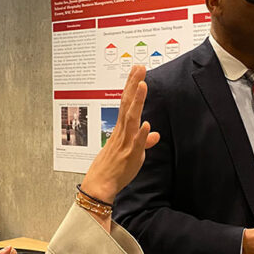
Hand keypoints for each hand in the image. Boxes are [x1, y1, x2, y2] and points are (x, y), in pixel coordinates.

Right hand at [81, 65, 159, 203]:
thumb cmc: (113, 168)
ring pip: (131, 119)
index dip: (132, 86)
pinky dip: (140, 133)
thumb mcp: (131, 151)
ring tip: (142, 85)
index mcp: (121, 129)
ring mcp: (125, 142)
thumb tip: (154, 133)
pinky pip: (135, 143)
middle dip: (133, 85)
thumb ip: (143, 140)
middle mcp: (122, 132)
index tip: (137, 72)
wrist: (99, 185)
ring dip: (137, 102)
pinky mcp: (129, 155)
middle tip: (138, 68)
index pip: (127, 103)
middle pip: (127, 104)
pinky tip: (146, 124)